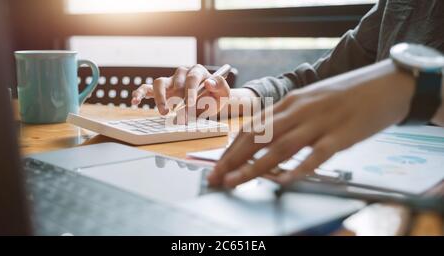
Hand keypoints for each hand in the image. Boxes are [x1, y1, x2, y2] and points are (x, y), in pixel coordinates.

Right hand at [131, 64, 230, 117]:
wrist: (210, 100)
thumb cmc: (216, 96)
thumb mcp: (224, 92)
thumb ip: (220, 85)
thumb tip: (208, 81)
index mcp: (197, 71)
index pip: (192, 79)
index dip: (190, 92)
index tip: (189, 105)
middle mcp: (182, 73)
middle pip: (175, 82)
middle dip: (178, 100)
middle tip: (181, 114)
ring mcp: (170, 81)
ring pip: (158, 82)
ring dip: (160, 98)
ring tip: (164, 112)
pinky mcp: (161, 89)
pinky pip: (147, 88)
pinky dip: (140, 94)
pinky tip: (134, 102)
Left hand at [208, 59, 414, 187]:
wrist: (387, 82)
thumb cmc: (347, 95)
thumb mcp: (311, 101)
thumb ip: (290, 119)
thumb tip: (267, 141)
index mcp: (290, 103)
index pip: (252, 128)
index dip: (231, 149)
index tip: (217, 166)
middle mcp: (299, 110)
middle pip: (259, 137)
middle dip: (233, 160)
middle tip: (215, 178)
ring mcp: (320, 122)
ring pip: (280, 146)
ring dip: (254, 166)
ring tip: (234, 182)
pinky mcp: (343, 134)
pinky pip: (317, 153)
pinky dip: (299, 167)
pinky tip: (285, 180)